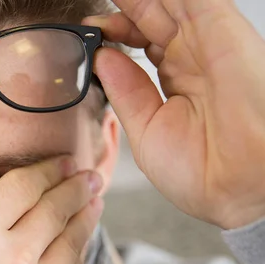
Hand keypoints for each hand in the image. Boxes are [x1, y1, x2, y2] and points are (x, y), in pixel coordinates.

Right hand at [0, 157, 103, 263]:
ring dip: (87, 216)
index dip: (49, 168)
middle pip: (57, 208)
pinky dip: (78, 253)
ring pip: (73, 241)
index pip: (26, 185)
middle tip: (89, 174)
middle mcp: (13, 257)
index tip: (63, 161)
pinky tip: (79, 244)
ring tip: (95, 201)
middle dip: (77, 186)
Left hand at [84, 0, 264, 228]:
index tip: (90, 31)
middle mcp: (193, 58)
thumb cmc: (199, 172)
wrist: (233, 186)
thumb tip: (102, 58)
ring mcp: (207, 42)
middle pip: (153, 17)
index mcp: (177, 81)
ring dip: (138, 0)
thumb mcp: (146, 129)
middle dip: (124, 9)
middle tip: (95, 10)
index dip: (116, 32)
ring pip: (170, 2)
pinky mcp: (221, 29)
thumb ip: (125, 91)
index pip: (142, 42)